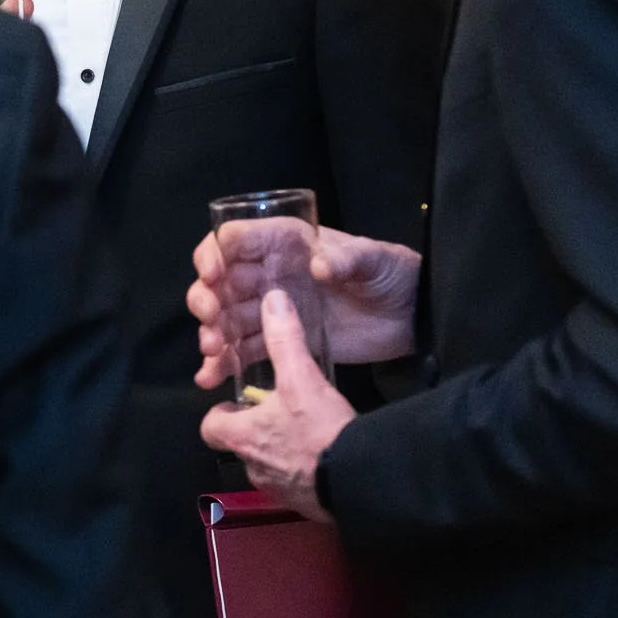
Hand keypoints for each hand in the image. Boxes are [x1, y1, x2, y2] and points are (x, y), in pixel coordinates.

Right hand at [188, 222, 419, 389]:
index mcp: (285, 243)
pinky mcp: (280, 342)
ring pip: (224, 317)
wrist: (412, 316)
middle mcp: (269, 273)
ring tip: (213, 351)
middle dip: (205, 297)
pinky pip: (242, 351)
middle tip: (212, 318)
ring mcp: (272, 309)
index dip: (215, 253)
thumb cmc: (392, 274)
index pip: (235, 239)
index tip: (214, 275)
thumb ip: (347, 259)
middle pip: (219, 281)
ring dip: (211, 332)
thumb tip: (318, 266)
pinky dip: (222, 364)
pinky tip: (209, 377)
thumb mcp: (373, 259)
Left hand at [200, 289, 357, 519]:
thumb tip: (272, 300)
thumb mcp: (301, 378)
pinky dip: (302, 471)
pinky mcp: (304, 505)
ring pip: (267, 466)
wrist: (360, 482)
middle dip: (254, 430)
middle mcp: (253, 468)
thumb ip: (284, 339)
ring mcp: (278, 490)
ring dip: (279, 450)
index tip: (238, 402)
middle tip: (276, 412)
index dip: (219, 413)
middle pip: (240, 446)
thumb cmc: (320, 432)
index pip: (210, 427)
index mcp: (241, 438)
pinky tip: (324, 456)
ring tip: (303, 431)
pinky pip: (295, 485)